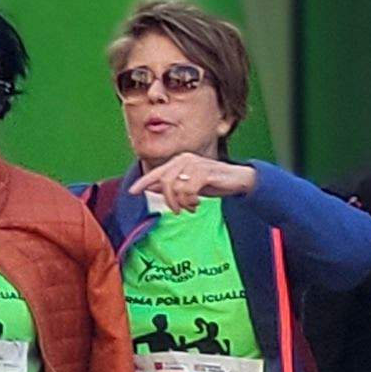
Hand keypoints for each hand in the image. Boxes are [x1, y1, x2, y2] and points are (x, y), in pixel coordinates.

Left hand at [133, 154, 256, 212]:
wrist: (239, 179)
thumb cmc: (214, 182)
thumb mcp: (189, 186)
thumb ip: (171, 186)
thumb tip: (150, 188)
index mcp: (179, 161)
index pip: (156, 172)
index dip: (143, 182)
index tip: (132, 192)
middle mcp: (184, 159)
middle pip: (164, 182)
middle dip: (168, 201)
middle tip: (177, 211)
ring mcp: (194, 164)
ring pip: (175, 187)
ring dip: (181, 203)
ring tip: (191, 207)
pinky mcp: (204, 172)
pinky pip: (188, 190)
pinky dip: (190, 201)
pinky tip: (197, 204)